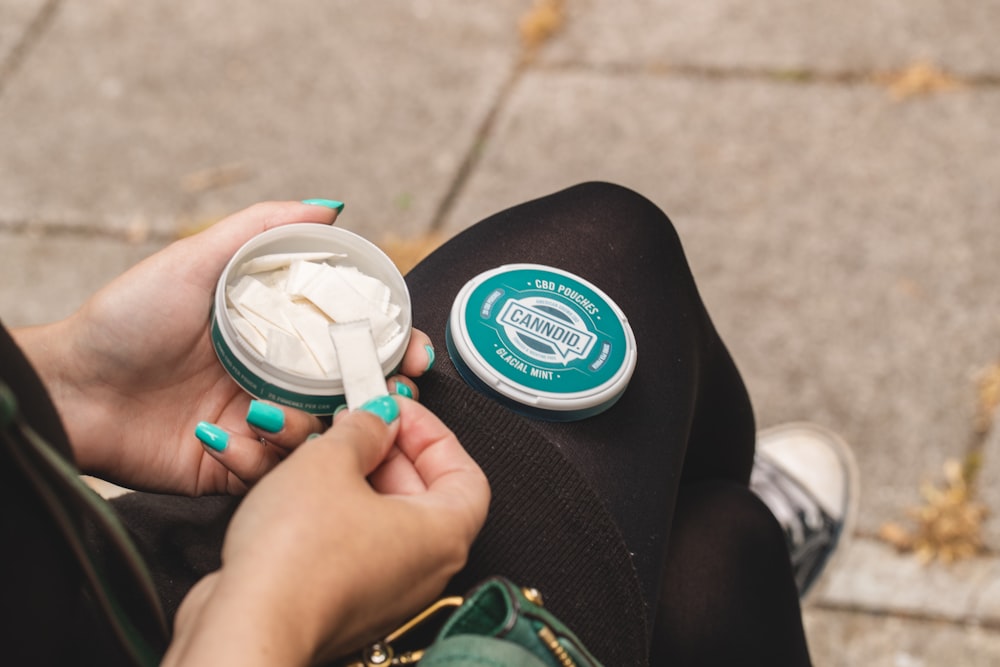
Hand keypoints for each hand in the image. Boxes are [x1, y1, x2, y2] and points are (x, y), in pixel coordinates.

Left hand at [13, 201, 434, 494]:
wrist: (71, 390)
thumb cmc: (127, 319)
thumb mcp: (195, 259)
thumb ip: (264, 229)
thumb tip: (333, 205)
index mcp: (278, 331)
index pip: (353, 336)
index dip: (392, 341)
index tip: (415, 347)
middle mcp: (278, 377)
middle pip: (353, 390)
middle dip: (382, 395)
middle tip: (393, 395)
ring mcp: (262, 422)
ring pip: (322, 435)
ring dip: (313, 428)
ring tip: (276, 415)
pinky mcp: (238, 463)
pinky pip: (275, 470)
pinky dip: (259, 456)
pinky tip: (222, 436)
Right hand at [163, 396, 490, 666]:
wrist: (248, 626)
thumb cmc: (297, 558)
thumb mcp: (329, 460)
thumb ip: (362, 430)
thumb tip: (376, 418)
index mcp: (444, 535)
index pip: (464, 472)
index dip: (431, 433)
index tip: (396, 409)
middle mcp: (424, 569)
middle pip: (424, 493)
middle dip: (389, 450)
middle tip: (356, 422)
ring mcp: (387, 590)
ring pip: (384, 517)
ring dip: (357, 476)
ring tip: (323, 449)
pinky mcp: (348, 601)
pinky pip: (355, 543)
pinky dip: (337, 509)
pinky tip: (303, 488)